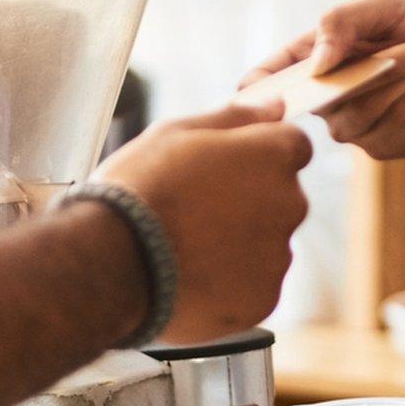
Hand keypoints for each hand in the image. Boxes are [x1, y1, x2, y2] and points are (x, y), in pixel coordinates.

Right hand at [91, 100, 312, 341]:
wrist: (110, 263)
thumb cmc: (139, 189)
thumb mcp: (177, 133)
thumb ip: (236, 117)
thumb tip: (276, 106)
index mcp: (273, 156)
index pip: (293, 145)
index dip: (258, 154)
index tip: (224, 168)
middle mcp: (289, 204)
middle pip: (282, 196)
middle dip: (250, 200)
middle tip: (194, 209)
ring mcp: (278, 255)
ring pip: (267, 243)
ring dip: (239, 243)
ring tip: (185, 247)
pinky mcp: (263, 299)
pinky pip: (254, 285)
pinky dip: (230, 283)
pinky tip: (190, 277)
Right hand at [240, 0, 404, 159]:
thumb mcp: (382, 8)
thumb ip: (341, 21)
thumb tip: (315, 62)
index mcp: (315, 63)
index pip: (270, 82)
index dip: (256, 90)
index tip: (249, 92)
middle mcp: (328, 102)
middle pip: (325, 95)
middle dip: (374, 65)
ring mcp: (355, 128)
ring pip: (361, 112)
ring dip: (404, 76)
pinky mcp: (388, 146)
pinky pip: (394, 125)